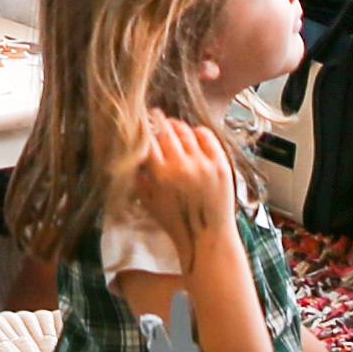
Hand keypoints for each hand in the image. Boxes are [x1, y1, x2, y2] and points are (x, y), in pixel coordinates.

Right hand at [141, 112, 237, 244]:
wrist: (208, 235)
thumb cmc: (175, 222)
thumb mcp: (148, 203)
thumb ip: (139, 178)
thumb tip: (132, 154)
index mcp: (161, 176)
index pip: (148, 141)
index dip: (143, 128)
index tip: (140, 122)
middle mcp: (182, 166)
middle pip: (166, 131)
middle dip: (158, 120)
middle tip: (155, 115)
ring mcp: (203, 163)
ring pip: (186, 131)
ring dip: (176, 125)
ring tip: (172, 125)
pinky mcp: (220, 163)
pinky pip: (206, 136)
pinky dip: (197, 131)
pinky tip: (193, 134)